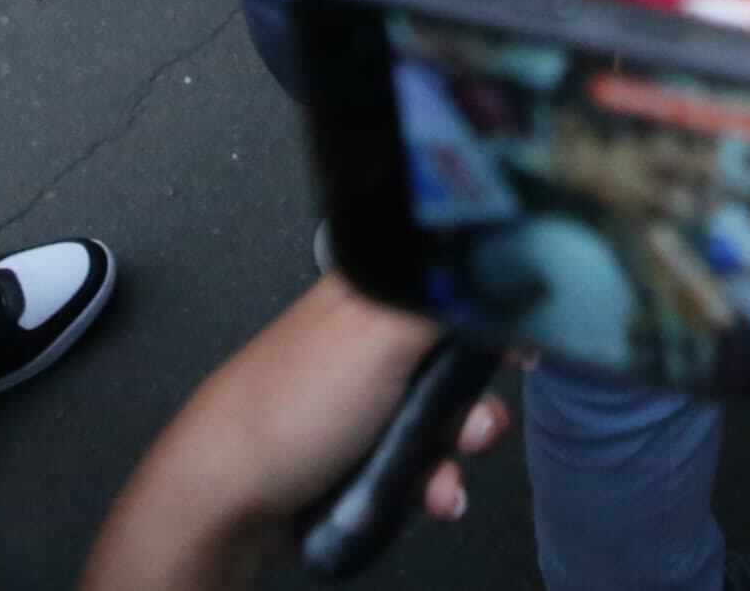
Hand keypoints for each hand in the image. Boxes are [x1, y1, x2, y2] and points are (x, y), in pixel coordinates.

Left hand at [81, 278, 513, 590]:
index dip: (493, 311)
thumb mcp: (380, 331)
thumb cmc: (287, 406)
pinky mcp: (361, 450)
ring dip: (459, 448)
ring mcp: (366, 398)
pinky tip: (432, 495)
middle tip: (477, 421)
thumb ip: (445, 292)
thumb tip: (502, 251)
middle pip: (457, 356)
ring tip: (448, 470)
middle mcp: (371, 340)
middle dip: (479, 397)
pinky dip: (434, 482)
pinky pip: (420, 462)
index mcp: (374, 291)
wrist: (229, 498)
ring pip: (443, 415)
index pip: (452, 280)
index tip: (521, 345)